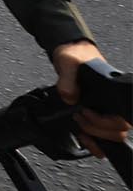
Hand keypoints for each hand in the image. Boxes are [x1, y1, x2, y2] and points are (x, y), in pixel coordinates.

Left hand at [52, 41, 131, 155]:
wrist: (70, 52)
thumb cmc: (75, 55)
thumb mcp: (68, 62)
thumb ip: (67, 80)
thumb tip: (69, 97)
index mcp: (113, 90)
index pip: (123, 119)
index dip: (105, 122)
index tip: (86, 112)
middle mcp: (114, 102)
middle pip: (119, 131)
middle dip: (98, 130)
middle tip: (80, 117)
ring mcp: (107, 109)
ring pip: (113, 135)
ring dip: (96, 134)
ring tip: (79, 123)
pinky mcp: (98, 113)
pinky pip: (103, 134)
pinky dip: (93, 139)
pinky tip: (82, 133)